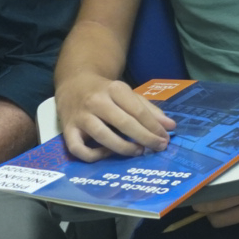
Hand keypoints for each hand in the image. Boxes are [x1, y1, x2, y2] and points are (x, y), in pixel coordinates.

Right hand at [56, 75, 176, 159]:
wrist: (74, 83)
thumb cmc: (106, 92)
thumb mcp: (128, 94)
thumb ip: (149, 110)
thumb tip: (170, 126)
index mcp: (114, 89)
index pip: (138, 110)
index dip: (154, 126)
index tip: (166, 137)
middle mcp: (96, 102)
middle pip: (124, 123)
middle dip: (145, 138)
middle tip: (159, 147)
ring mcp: (80, 116)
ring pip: (103, 136)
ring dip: (124, 148)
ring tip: (138, 151)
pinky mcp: (67, 129)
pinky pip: (78, 149)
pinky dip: (94, 155)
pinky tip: (107, 154)